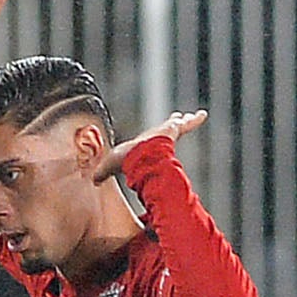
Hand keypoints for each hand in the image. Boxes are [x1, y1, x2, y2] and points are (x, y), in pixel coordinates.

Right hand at [91, 110, 206, 181]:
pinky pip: (186, 124)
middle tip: (178, 117)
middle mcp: (154, 134)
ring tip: (195, 115)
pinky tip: (203, 114)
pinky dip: (195, 120)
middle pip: (165, 127)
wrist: (136, 154)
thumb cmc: (125, 159)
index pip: (149, 138)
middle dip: (171, 122)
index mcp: (143, 142)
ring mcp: (164, 131)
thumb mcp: (111, 166)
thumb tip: (93, 182)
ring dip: (186, 121)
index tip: (155, 133)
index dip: (153, 136)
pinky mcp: (172, 130)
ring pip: (178, 125)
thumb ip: (104, 173)